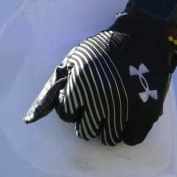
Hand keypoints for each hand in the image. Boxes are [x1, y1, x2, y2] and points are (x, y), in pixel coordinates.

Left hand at [23, 0, 176, 145]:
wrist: (142, 37)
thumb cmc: (102, 49)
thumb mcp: (73, 61)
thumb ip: (52, 89)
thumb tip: (30, 120)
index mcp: (80, 83)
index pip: (67, 115)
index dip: (74, 105)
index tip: (82, 95)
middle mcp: (101, 97)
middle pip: (86, 131)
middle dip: (89, 120)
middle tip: (98, 105)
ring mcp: (125, 107)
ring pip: (109, 138)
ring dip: (109, 127)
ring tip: (114, 109)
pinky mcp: (146, 112)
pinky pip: (131, 139)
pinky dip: (128, 131)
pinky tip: (128, 116)